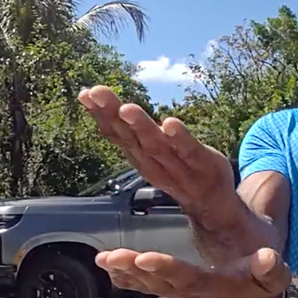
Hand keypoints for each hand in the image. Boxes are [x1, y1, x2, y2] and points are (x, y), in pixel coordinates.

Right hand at [78, 86, 240, 229]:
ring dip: (140, 126)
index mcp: (138, 156)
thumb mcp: (148, 152)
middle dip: (112, 113)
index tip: (85, 94)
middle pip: (130, 136)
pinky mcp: (203, 165)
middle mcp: (152, 161)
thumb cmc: (177, 172)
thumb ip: (128, 132)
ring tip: (127, 108)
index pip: (116, 133)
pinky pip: (189, 152)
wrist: (211, 205)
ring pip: (155, 145)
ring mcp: (177, 166)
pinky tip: (170, 123)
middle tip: (97, 92)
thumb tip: (100, 108)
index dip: (99, 114)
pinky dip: (179, 138)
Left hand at [95, 247, 289, 297]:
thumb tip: (269, 258)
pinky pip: (146, 286)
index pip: (186, 277)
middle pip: (159, 281)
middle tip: (112, 256)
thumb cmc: (262, 288)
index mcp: (213, 290)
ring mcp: (179, 295)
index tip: (145, 257)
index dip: (165, 268)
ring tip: (104, 259)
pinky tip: (109, 267)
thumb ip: (271, 270)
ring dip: (125, 272)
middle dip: (134, 268)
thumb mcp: (274, 279)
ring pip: (148, 285)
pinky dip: (126, 277)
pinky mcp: (173, 292)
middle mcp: (191, 296)